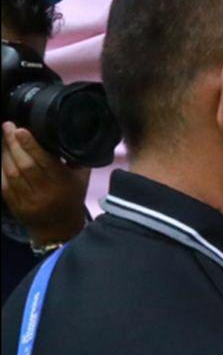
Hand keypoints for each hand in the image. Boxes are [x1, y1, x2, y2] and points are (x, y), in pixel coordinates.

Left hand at [1, 122, 88, 245]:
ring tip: (4, 138)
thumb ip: (77, 158)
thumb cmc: (71, 197)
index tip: (20, 129)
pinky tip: (1, 157)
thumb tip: (68, 134)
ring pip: (11, 173)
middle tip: (7, 126)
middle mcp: (45, 192)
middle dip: (14, 144)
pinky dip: (0, 169)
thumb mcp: (82, 178)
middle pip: (24, 164)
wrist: (59, 228)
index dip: (30, 145)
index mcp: (62, 183)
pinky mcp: (15, 206)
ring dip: (5, 154)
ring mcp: (28, 200)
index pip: (44, 161)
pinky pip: (3, 185)